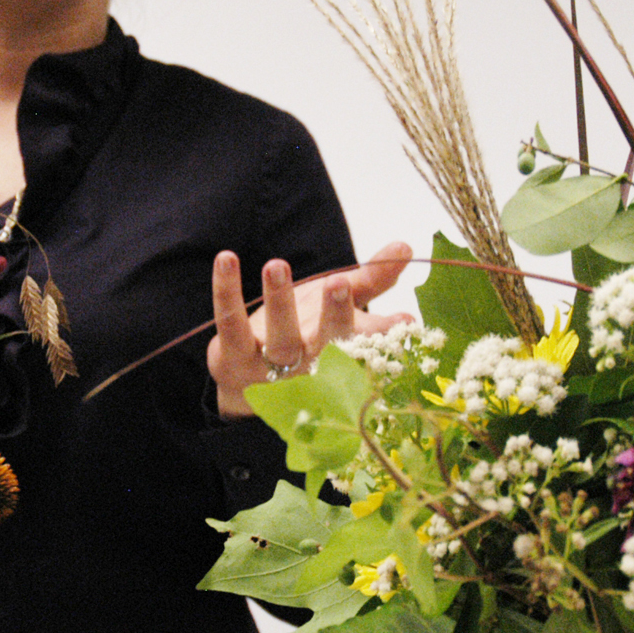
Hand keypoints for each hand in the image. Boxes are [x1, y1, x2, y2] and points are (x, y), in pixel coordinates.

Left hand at [208, 240, 412, 419]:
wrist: (248, 384)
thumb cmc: (305, 338)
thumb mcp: (340, 308)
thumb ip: (371, 280)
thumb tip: (406, 248)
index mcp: (341, 358)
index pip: (366, 347)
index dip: (383, 334)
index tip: (404, 319)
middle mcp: (310, 366)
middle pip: (326, 345)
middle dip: (336, 316)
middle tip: (340, 283)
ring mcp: (270, 364)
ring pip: (279, 336)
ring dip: (279, 301)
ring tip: (277, 265)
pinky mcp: (233, 354)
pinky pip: (229, 321)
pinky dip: (227, 290)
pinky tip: (227, 258)